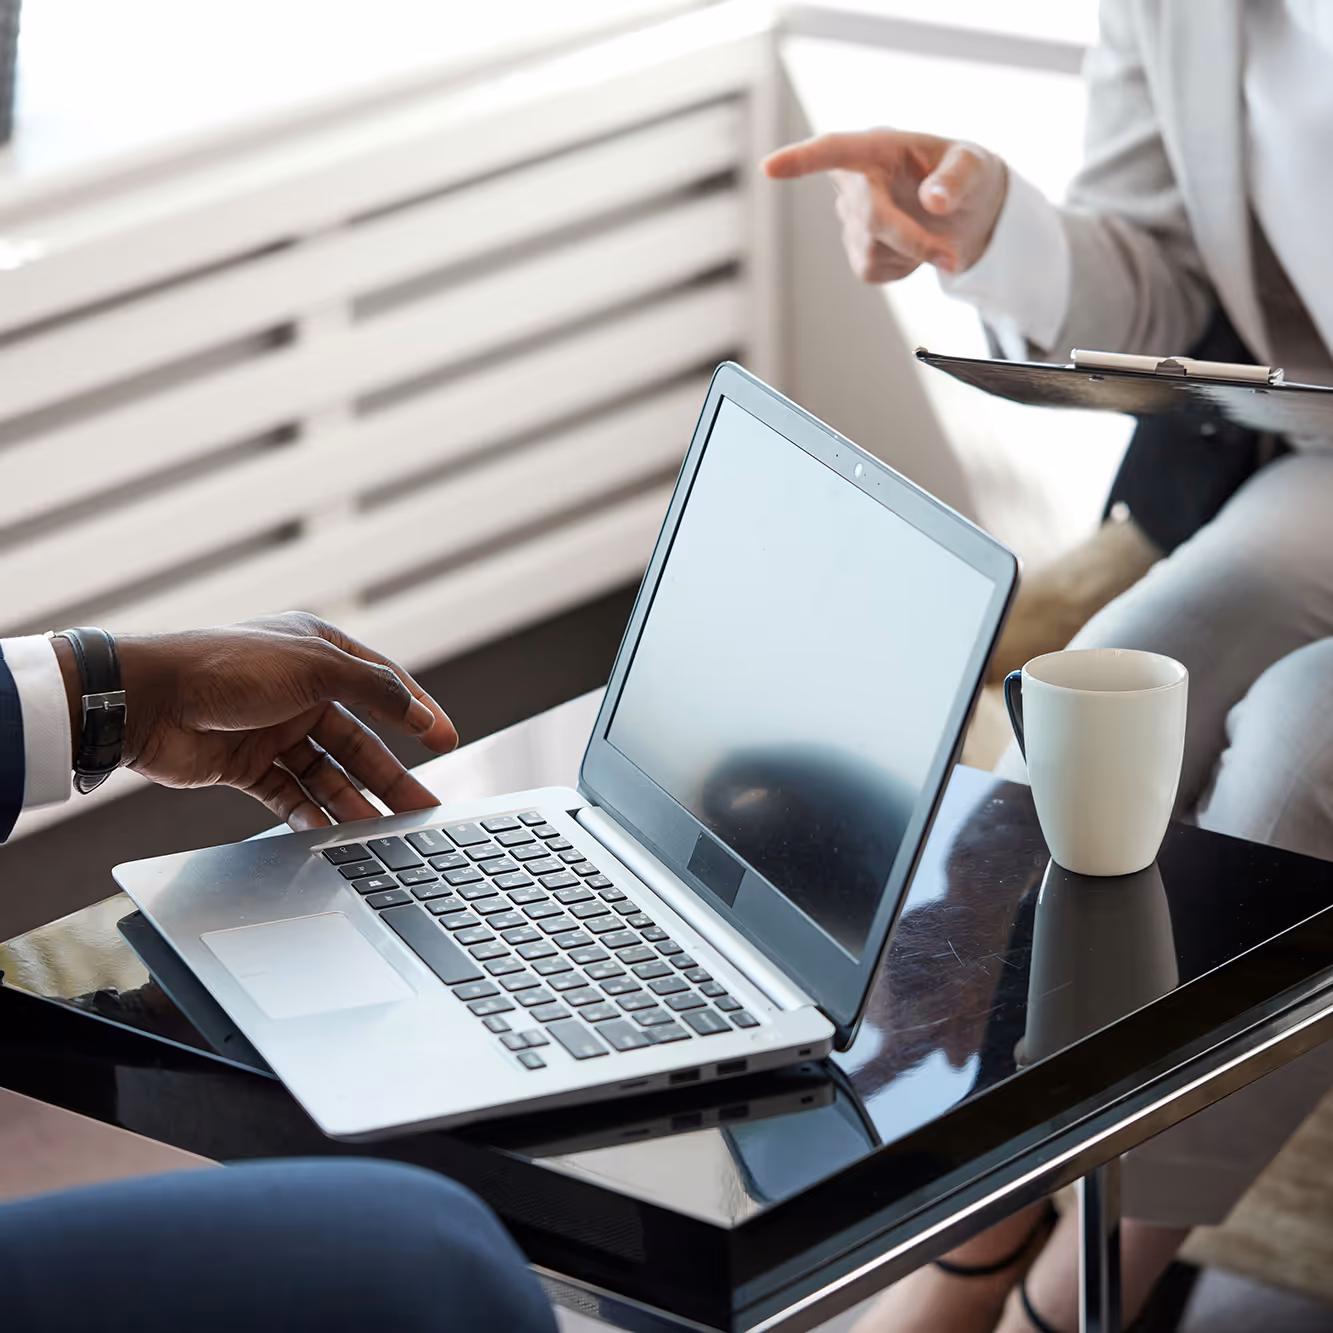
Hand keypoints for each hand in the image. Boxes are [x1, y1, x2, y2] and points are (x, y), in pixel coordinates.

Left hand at [55, 613, 457, 830]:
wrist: (146, 702)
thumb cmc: (225, 667)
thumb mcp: (314, 666)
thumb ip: (374, 689)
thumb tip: (419, 713)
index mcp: (319, 653)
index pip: (383, 686)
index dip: (418, 714)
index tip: (446, 740)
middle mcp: (299, 691)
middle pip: (359, 740)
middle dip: (392, 776)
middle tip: (423, 808)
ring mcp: (273, 730)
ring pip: (328, 774)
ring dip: (355, 802)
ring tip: (384, 833)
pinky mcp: (246, 766)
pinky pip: (292, 796)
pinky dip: (311, 815)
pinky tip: (331, 833)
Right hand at [761, 128, 1006, 281]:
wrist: (968, 213)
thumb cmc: (968, 175)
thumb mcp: (975, 164)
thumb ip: (957, 177)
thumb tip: (933, 201)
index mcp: (879, 147)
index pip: (835, 150)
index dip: (802, 160)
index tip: (769, 168)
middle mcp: (857, 181)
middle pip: (870, 217)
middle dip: (911, 240)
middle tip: (952, 258)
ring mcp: (851, 220)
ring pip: (875, 250)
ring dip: (915, 252)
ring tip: (937, 232)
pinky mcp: (858, 254)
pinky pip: (875, 272)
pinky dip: (905, 267)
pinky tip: (915, 247)